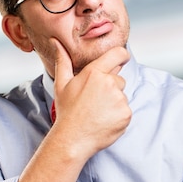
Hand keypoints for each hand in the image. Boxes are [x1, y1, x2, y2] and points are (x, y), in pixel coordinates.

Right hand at [51, 40, 131, 158]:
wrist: (72, 139)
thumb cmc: (67, 111)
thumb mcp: (62, 84)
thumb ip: (63, 60)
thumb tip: (56, 42)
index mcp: (94, 73)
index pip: (118, 54)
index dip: (122, 55)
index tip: (123, 58)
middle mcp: (109, 83)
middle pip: (119, 79)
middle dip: (111, 88)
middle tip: (95, 101)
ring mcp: (119, 99)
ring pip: (122, 96)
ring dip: (114, 103)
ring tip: (98, 113)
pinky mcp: (126, 114)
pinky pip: (126, 110)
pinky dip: (118, 116)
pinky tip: (104, 121)